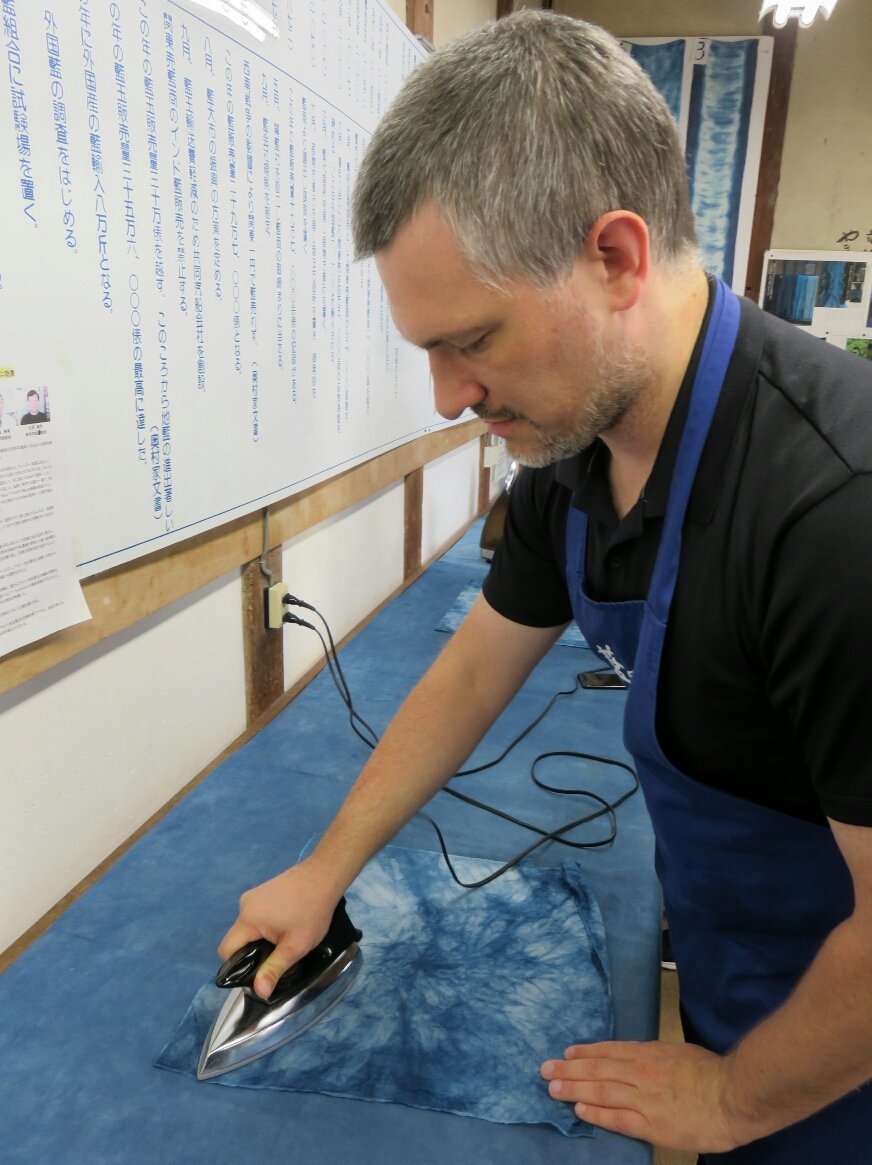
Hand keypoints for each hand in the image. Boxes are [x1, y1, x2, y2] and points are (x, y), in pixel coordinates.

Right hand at [217, 858, 339, 999]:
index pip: (226, 950)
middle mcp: (244, 905)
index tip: (258, 971)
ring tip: (285, 940)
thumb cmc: (311, 911)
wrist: (324, 876)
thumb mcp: (295, 946)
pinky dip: (266, 925)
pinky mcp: (264, 891)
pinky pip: (257, 915)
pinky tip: (287, 924)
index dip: (237, 967)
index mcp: (247, 918)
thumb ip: (274, 969)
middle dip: (253, 952)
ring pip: (248, 927)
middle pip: (237, 939)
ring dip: (261, 938)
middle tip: (276, 957)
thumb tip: (260, 992)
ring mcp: (254, 895)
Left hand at [540, 1040, 743, 1152]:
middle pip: (598, 1069)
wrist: (734, 1095)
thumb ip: (657, 1057)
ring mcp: (644, 1099)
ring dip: (574, 1089)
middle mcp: (640, 1072)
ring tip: (552, 1087)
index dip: (586, 1052)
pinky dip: (596, 1114)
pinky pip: (617, 1119)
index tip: (567, 1053)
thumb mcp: (679, 1052)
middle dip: (569, 1069)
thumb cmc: (713, 1073)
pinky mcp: (651, 1125)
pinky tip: (578, 1111)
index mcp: (649, 1053)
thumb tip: (640, 1058)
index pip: (610, 1051)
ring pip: (601, 1091)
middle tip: (544, 1069)